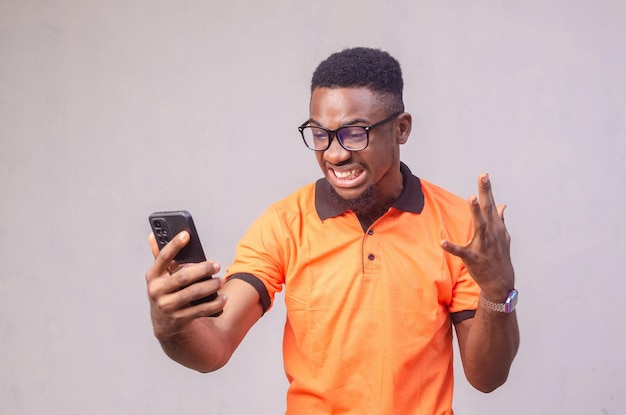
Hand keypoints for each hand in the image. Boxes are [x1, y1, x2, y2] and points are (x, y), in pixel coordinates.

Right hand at [145, 231, 226, 339]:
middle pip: (183, 277)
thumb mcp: (159, 275)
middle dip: (202, 270)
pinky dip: (214, 304)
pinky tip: (223, 298)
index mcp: (153, 275)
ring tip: (221, 281)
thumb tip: (153, 235)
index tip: (186, 234)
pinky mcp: (179, 319)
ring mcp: (167, 306)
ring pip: (193, 294)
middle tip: (216, 265)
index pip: (162, 257)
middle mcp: (157, 290)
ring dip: (210, 286)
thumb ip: (159, 256)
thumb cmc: (165, 291)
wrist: (164, 323)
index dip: (174, 245)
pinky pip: (200, 310)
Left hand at [440, 174, 514, 300]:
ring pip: (480, 226)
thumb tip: (502, 204)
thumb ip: (500, 220)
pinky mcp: (473, 258)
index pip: (491, 205)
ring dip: (476, 212)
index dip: (487, 190)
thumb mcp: (503, 237)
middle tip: (483, 177)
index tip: (484, 175)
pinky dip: (452, 246)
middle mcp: (492, 234)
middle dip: (485, 193)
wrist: (501, 282)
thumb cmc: (499, 257)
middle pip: (488, 210)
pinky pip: (461, 251)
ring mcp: (483, 246)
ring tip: (472, 198)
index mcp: (496, 228)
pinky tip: (442, 241)